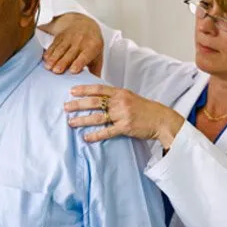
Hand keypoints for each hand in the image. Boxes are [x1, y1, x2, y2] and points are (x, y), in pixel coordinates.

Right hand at [39, 13, 103, 75]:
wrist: (85, 24)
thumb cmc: (92, 44)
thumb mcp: (98, 55)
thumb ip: (95, 70)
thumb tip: (93, 85)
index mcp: (92, 46)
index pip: (85, 55)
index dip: (79, 62)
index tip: (73, 71)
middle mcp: (80, 41)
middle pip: (70, 53)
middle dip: (62, 62)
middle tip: (56, 71)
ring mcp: (69, 37)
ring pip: (60, 49)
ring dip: (53, 58)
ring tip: (48, 67)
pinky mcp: (60, 36)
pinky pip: (53, 44)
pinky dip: (49, 52)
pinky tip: (45, 59)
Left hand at [64, 84, 184, 148]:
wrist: (161, 119)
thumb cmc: (145, 109)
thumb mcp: (130, 97)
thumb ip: (115, 97)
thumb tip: (98, 97)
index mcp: (121, 93)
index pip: (99, 89)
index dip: (84, 89)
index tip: (71, 91)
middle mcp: (120, 102)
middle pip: (95, 102)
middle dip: (78, 104)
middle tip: (65, 107)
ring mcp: (123, 115)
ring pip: (98, 117)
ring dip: (82, 119)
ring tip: (71, 122)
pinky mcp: (125, 128)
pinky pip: (107, 131)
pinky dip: (95, 135)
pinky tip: (86, 137)